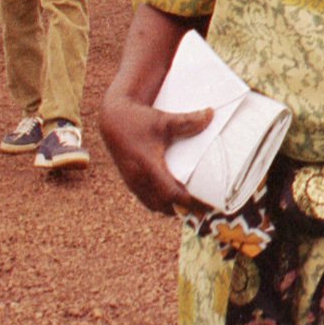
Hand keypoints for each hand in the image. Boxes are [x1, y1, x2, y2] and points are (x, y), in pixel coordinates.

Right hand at [98, 93, 213, 215]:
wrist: (112, 122)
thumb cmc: (139, 120)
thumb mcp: (164, 119)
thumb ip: (187, 120)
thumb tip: (211, 114)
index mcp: (148, 166)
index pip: (171, 193)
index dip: (189, 203)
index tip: (206, 206)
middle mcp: (139, 178)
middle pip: (165, 205)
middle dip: (186, 210)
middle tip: (207, 210)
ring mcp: (133, 183)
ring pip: (156, 206)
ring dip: (174, 210)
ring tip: (195, 209)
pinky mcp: (131, 183)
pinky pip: (148, 201)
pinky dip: (163, 205)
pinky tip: (176, 204)